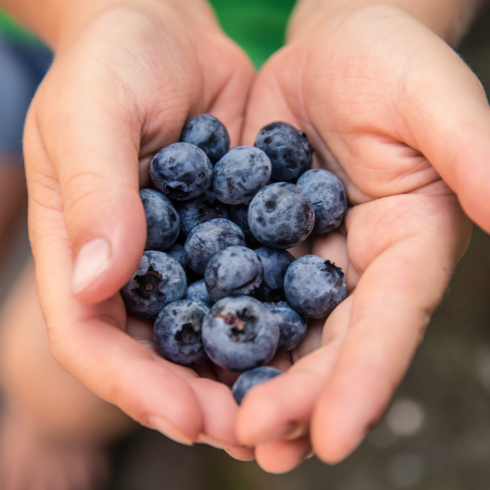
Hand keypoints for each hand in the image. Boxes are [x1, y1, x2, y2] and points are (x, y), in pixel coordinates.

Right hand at [23, 0, 254, 452]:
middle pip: (155, 355)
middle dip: (195, 400)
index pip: (93, 338)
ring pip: (205, 333)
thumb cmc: (114, 61)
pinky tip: (305, 348)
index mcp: (80, 251)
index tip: (185, 418)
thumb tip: (96, 281)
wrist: (167, 32)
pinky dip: (272, 322)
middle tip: (247, 434)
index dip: (135, 385)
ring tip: (282, 412)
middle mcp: (130, 267)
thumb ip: (94, 194)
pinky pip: (248, 288)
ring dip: (240, 377)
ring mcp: (180, 256)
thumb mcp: (90, 112)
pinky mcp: (226, 236)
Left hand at [236, 3, 487, 471]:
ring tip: (225, 429)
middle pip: (329, 347)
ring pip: (280, 333)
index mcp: (405, 248)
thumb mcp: (432, 102)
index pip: (387, 326)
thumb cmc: (390, 62)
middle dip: (297, 398)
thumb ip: (472, 153)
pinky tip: (190, 356)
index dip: (362, 382)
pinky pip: (237, 289)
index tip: (334, 438)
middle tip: (257, 444)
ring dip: (254, 381)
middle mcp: (356, 268)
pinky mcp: (262, 239)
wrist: (334, 49)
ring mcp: (306, 259)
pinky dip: (215, 324)